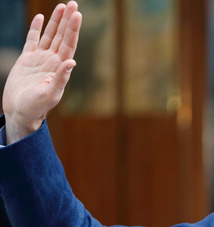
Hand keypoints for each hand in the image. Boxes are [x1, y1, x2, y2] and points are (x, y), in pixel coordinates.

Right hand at [3, 2, 81, 142]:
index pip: (69, 44)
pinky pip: (33, 40)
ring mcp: (40, 59)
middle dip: (68, 20)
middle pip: (62, 35)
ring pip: (49, 35)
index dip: (73, 29)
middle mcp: (52, 61)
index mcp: (60, 68)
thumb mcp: (51, 94)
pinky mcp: (27, 60)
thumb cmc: (37, 107)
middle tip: (73, 3)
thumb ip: (61, 79)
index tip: (77, 14)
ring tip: (62, 6)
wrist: (21, 112)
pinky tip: (40, 17)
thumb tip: (71, 62)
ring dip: (56, 21)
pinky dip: (37, 28)